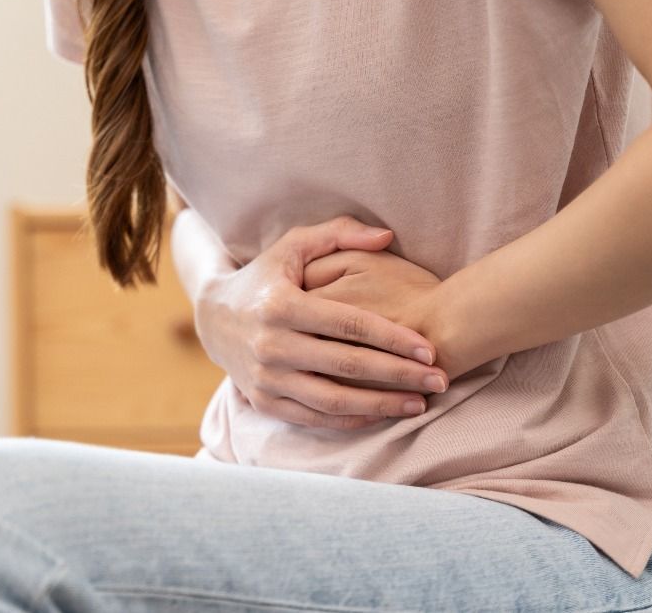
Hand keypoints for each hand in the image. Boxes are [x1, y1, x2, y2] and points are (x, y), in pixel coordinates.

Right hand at [195, 216, 449, 429]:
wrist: (212, 317)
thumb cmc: (265, 277)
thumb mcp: (293, 245)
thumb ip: (340, 232)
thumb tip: (387, 237)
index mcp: (282, 304)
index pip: (349, 324)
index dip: (393, 337)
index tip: (430, 348)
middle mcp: (271, 345)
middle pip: (348, 365)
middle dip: (399, 375)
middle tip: (439, 379)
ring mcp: (266, 378)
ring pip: (334, 400)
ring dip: (381, 405)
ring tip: (419, 404)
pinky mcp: (264, 402)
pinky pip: (315, 418)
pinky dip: (351, 420)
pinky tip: (383, 414)